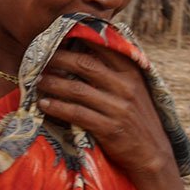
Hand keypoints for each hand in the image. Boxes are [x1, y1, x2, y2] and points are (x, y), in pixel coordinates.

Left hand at [35, 42, 173, 182]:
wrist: (152, 153)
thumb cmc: (136, 118)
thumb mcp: (134, 90)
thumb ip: (114, 73)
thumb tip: (83, 53)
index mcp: (132, 73)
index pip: (104, 47)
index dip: (79, 38)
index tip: (59, 36)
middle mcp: (126, 87)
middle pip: (84, 64)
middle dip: (58, 59)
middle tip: (40, 59)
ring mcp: (118, 108)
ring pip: (76, 89)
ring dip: (52, 84)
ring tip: (38, 81)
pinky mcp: (109, 128)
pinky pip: (76, 113)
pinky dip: (57, 107)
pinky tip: (43, 104)